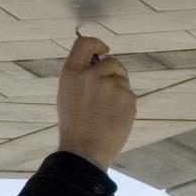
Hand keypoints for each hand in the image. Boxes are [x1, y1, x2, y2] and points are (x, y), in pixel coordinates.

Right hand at [56, 35, 136, 168]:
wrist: (84, 151)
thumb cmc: (74, 126)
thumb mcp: (67, 95)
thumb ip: (80, 76)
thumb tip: (98, 63)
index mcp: (72, 73)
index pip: (85, 44)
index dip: (97, 44)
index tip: (105, 49)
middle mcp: (91, 75)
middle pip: (112, 62)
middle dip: (113, 73)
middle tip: (107, 94)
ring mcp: (110, 85)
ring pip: (122, 80)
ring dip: (119, 91)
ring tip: (106, 112)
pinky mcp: (126, 97)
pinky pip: (129, 95)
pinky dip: (124, 105)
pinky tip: (114, 119)